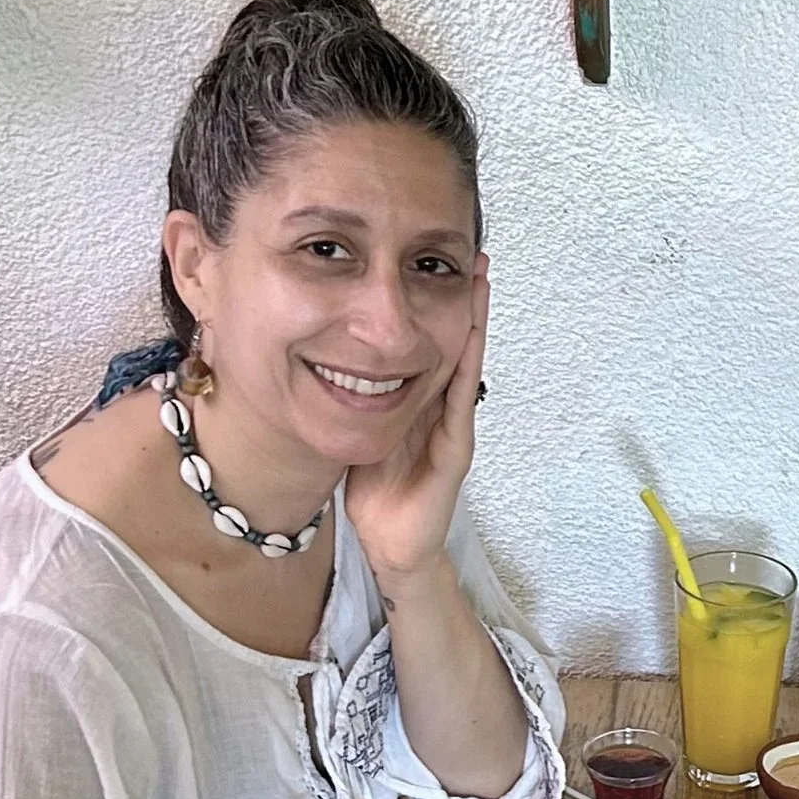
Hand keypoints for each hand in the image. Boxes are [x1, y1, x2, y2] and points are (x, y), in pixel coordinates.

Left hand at [344, 285, 484, 585]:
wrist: (390, 545)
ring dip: (473, 320)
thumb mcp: (357, 432)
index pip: (427, 343)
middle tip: (470, 254)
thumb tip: (319, 357)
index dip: (432, 303)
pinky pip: (459, 401)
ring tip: (479, 279)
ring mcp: (451, 427)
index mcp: (415, 402)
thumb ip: (351, 400)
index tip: (434, 261)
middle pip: (453, 343)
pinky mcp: (453, 451)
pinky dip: (466, 366)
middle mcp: (439, 409)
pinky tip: (468, 335)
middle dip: (462, 299)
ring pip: (464, 362)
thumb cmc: (375, 494)